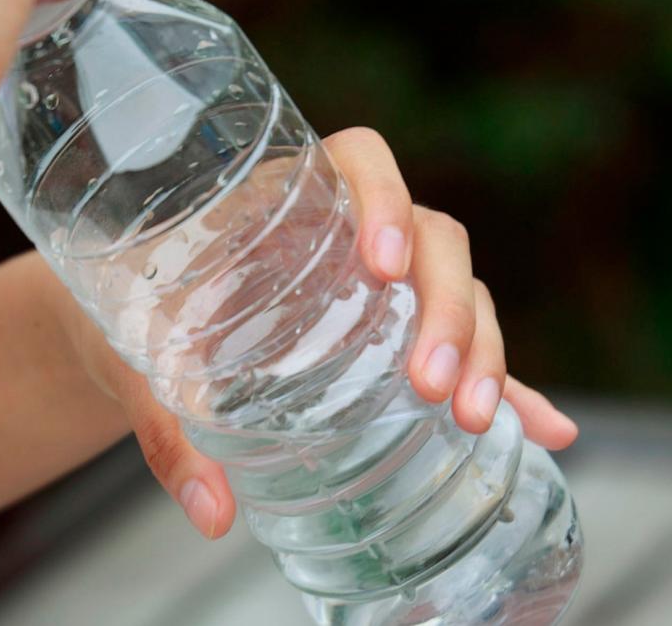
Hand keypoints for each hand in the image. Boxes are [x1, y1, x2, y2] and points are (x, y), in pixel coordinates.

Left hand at [62, 127, 578, 538]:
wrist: (125, 320)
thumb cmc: (130, 309)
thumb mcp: (137, 358)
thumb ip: (166, 428)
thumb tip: (209, 512)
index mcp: (288, 194)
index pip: (361, 159)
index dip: (383, 198)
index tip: (380, 265)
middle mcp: (347, 228)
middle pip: (432, 238)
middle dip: (443, 308)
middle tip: (427, 383)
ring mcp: (383, 281)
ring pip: (459, 289)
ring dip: (479, 348)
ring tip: (466, 416)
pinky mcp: (396, 335)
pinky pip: (465, 350)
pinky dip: (509, 386)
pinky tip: (546, 429)